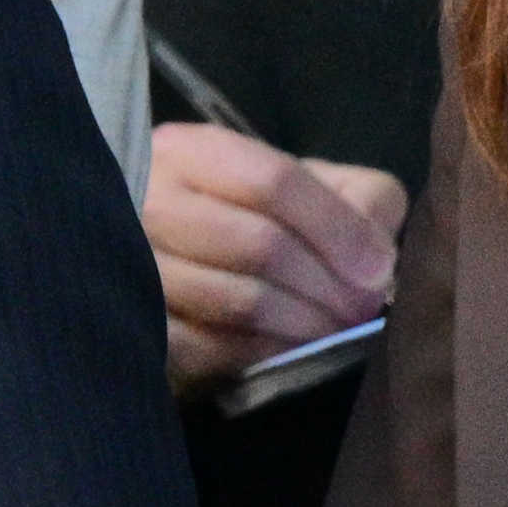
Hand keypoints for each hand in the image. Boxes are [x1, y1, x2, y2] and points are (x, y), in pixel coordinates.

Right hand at [141, 124, 407, 398]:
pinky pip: (207, 348)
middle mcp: (149, 198)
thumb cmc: (254, 221)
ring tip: (331, 336)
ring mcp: (131, 263)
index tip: (376, 270)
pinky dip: (262, 355)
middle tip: (360, 314)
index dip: (337, 228)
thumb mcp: (309, 186)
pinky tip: (284, 353)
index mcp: (193, 151)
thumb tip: (374, 258)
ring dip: (303, 326)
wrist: (173, 262)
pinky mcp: (131, 324)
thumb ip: (360, 199)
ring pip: (237, 299)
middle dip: (327, 287)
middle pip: (259, 244)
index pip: (273, 180)